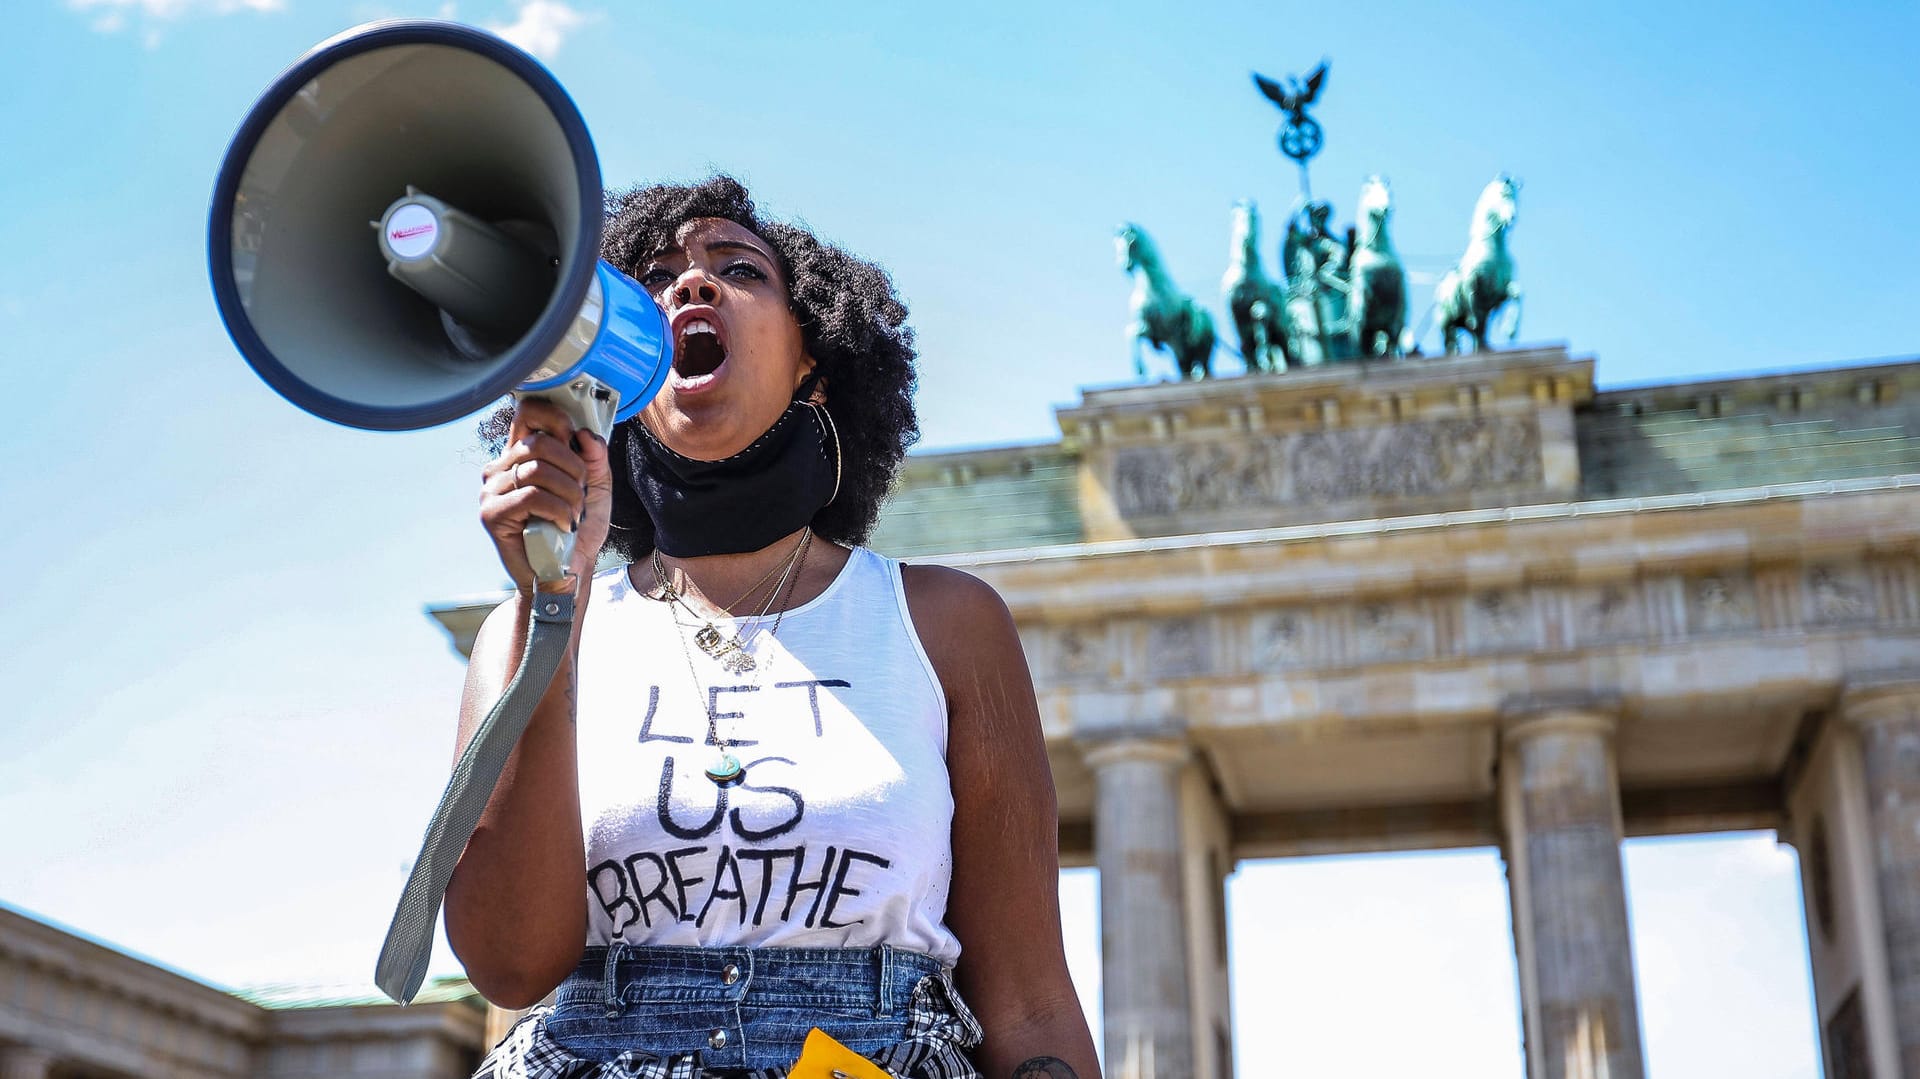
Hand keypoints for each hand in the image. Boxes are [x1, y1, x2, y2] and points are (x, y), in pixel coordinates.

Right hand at [479, 398, 613, 592]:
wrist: (566, 573)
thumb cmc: (575, 530)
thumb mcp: (595, 487)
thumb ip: (595, 458)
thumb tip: (586, 434)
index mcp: (523, 454)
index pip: (528, 412)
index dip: (556, 418)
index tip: (575, 441)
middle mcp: (502, 467)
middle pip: (539, 442)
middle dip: (574, 468)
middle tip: (581, 492)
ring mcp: (492, 490)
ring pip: (537, 469)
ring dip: (569, 493)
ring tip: (574, 513)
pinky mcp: (491, 513)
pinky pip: (531, 496)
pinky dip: (558, 510)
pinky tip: (564, 525)